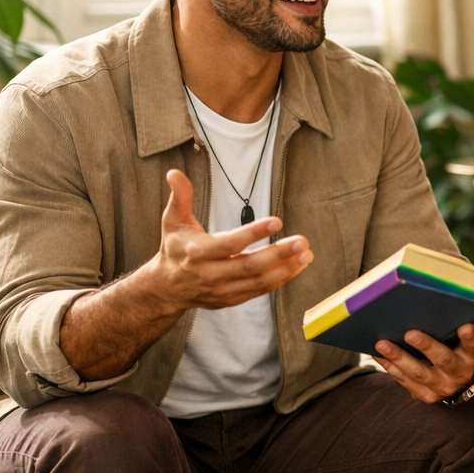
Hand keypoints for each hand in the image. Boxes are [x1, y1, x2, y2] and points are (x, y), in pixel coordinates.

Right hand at [145, 170, 311, 311]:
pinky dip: (281, 279)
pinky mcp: (232, 299)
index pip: (230, 244)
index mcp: (197, 253)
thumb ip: (180, 197)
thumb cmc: (176, 248)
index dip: (254, 233)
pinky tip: (298, 266)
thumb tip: (175, 173)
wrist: (167, 287)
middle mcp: (211, 274)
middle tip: (302, 241)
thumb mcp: (173, 221)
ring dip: (286, 268)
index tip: (277, 222)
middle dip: (278, 254)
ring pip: (259, 281)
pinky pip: (261, 290)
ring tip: (306, 253)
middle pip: (249, 265)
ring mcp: (222, 290)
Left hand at [373, 322, 473, 404]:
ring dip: (399, 358)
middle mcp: (460, 373)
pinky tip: (379, 354)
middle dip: (426, 346)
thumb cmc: (460, 349)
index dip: (471, 337)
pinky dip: (391, 367)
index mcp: (473, 356)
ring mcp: (443, 387)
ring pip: (419, 373)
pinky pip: (406, 381)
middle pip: (443, 359)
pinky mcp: (427, 395)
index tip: (465, 327)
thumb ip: (465, 321)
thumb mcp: (468, 338)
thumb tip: (454, 297)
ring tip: (382, 344)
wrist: (461, 382)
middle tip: (410, 334)